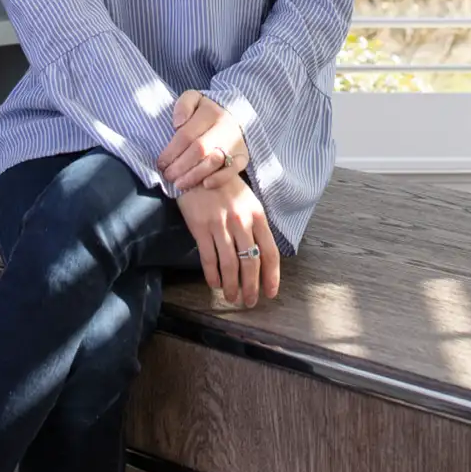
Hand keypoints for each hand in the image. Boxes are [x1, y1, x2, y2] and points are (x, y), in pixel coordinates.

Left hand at [158, 90, 250, 192]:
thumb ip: (183, 105)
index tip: (160, 163)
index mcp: (210, 112)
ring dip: (194, 175)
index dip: (171, 152)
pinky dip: (219, 179)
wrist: (235, 116)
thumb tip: (178, 123)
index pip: (186, 135)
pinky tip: (205, 185)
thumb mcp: (194, 99)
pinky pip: (233, 170)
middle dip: (179, 166)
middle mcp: (225, 127)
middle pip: (199, 150)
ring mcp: (235, 142)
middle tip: (167, 175)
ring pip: (213, 162)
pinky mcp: (243, 156)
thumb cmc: (206, 112)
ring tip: (179, 184)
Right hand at [178, 178, 280, 307]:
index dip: (271, 276)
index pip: (270, 252)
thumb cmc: (226, 188)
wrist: (198, 169)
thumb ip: (256, 226)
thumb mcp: (248, 201)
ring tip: (231, 297)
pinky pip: (208, 258)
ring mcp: (220, 225)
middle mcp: (241, 222)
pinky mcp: (201, 228)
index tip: (270, 293)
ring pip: (230, 264)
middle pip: (250, 263)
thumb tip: (261, 256)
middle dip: (251, 287)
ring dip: (231, 286)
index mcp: (257, 215)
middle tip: (249, 302)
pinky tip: (214, 284)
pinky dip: (212, 275)